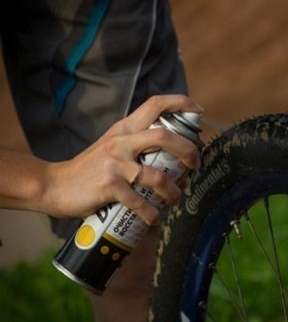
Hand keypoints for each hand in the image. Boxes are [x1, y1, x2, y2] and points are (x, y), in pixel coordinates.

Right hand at [42, 95, 202, 224]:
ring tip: (175, 200)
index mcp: (125, 129)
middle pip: (164, 137)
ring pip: (158, 176)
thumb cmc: (91, 170)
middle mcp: (121, 142)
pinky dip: (152, 213)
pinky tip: (153, 218)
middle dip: (188, 151)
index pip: (155, 104)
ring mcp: (115, 164)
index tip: (198, 111)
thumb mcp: (113, 147)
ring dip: (173, 192)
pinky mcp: (109, 186)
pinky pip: (140, 202)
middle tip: (195, 164)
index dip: (180, 103)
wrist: (54, 186)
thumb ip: (139, 148)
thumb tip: (178, 167)